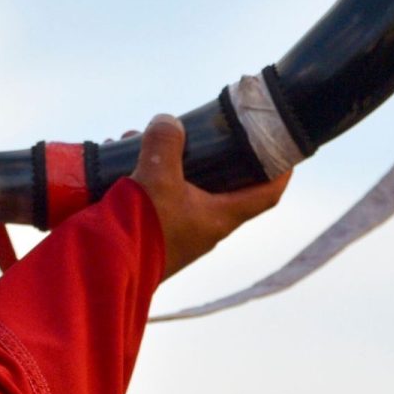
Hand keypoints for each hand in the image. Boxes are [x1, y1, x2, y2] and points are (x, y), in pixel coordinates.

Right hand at [128, 114, 290, 279]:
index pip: (266, 195)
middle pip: (221, 181)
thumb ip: (165, 144)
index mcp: (220, 216)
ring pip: (180, 183)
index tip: (285, 146)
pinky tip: (118, 157)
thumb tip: (168, 121)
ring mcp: (178, 228)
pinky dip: (142, 173)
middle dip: (207, 150)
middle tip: (196, 128)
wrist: (108, 271)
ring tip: (137, 138)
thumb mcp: (157, 178)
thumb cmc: (143, 230)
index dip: (281, 170)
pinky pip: (154, 194)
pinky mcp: (152, 229)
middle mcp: (204, 224)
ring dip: (165, 159)